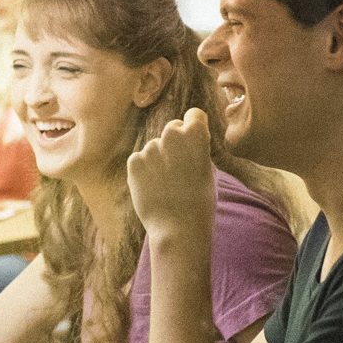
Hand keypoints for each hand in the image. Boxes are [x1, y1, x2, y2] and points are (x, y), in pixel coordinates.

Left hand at [126, 107, 215, 248]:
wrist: (178, 228)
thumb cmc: (200, 201)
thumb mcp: (208, 170)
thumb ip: (196, 150)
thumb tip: (188, 142)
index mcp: (195, 135)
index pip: (194, 115)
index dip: (195, 127)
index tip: (194, 140)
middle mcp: (171, 135)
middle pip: (173, 128)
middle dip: (175, 142)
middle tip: (180, 167)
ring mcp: (150, 148)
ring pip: (155, 146)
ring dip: (159, 158)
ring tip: (167, 184)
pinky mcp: (134, 161)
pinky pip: (140, 159)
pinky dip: (145, 170)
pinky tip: (154, 187)